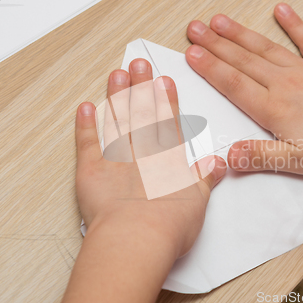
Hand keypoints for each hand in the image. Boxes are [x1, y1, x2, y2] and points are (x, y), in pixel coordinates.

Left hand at [62, 59, 226, 302]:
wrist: (137, 239)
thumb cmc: (169, 226)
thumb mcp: (198, 202)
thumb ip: (205, 178)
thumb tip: (217, 163)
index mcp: (169, 161)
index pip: (169, 123)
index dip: (166, 100)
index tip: (164, 81)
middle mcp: (143, 154)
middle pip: (142, 115)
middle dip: (141, 88)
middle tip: (138, 64)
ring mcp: (116, 159)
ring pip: (117, 122)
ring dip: (117, 97)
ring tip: (117, 75)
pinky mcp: (92, 171)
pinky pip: (87, 143)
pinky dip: (85, 125)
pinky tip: (86, 107)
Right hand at [185, 3, 302, 175]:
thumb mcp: (298, 162)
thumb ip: (261, 156)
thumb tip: (229, 156)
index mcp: (274, 108)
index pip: (233, 83)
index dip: (209, 67)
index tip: (191, 53)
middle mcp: (285, 83)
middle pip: (242, 60)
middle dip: (215, 44)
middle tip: (195, 29)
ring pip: (265, 48)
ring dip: (240, 33)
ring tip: (220, 21)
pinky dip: (294, 24)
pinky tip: (281, 10)